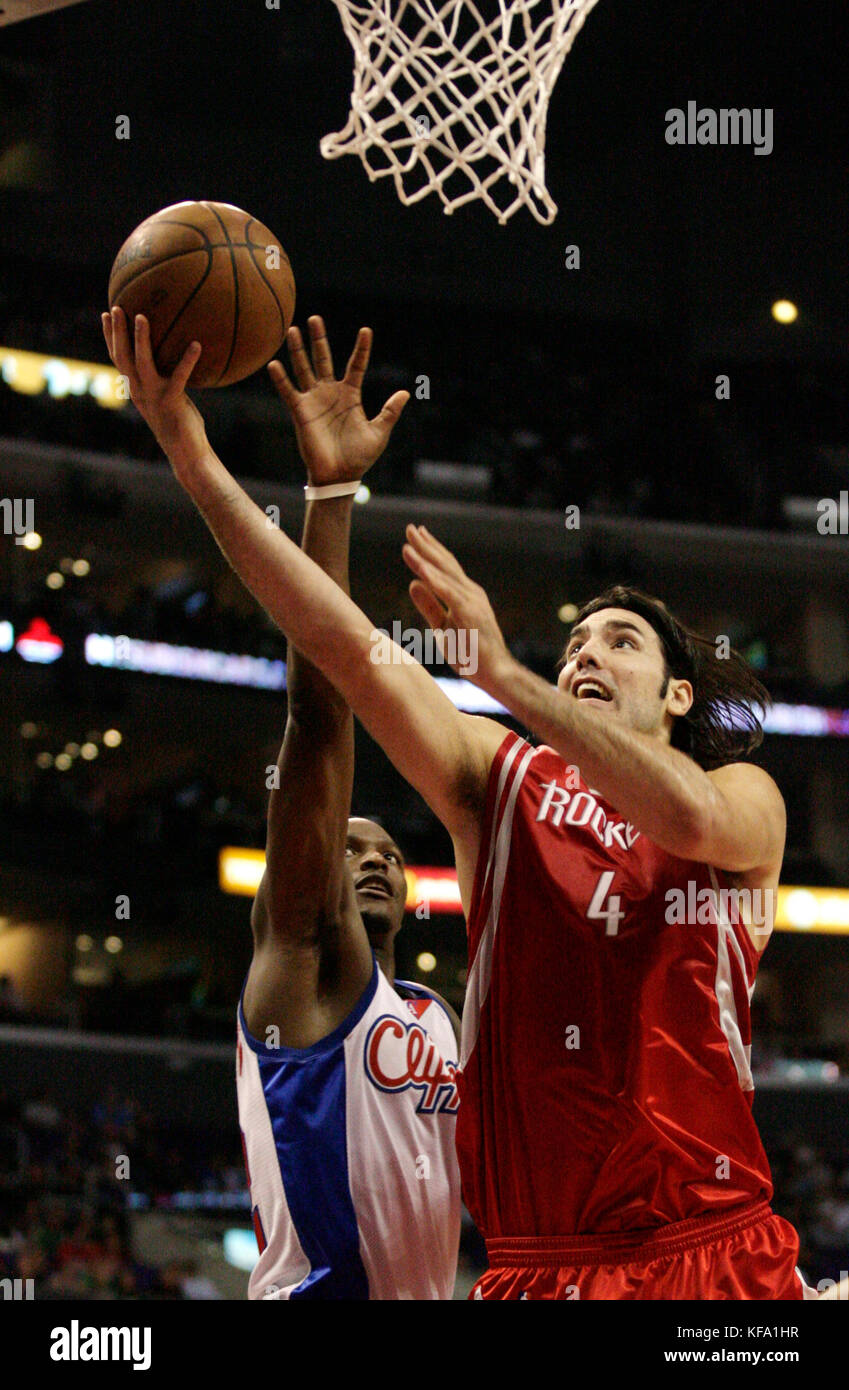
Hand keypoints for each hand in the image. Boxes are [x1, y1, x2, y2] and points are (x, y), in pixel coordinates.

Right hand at [101, 308, 208, 471]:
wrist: (187, 453)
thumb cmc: (182, 425)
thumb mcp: (170, 399)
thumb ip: (167, 380)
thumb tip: (180, 355)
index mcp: (136, 390)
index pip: (117, 359)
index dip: (110, 337)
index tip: (106, 314)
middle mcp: (139, 392)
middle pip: (121, 357)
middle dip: (116, 332)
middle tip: (115, 307)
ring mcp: (153, 396)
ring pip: (140, 363)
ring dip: (140, 339)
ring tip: (141, 316)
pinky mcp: (171, 401)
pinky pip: (179, 376)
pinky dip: (188, 360)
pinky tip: (197, 345)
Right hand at [268, 317, 408, 486]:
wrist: (340, 476)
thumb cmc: (360, 457)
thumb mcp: (379, 432)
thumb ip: (390, 412)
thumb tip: (406, 392)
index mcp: (351, 395)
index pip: (356, 365)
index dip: (361, 349)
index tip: (366, 330)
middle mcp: (330, 393)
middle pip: (323, 359)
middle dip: (318, 339)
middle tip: (314, 318)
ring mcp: (314, 401)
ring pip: (304, 369)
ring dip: (298, 350)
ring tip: (292, 329)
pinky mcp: (300, 412)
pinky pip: (289, 392)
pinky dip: (281, 379)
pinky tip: (273, 364)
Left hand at [402, 524, 510, 687]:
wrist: (495, 673)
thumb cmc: (471, 654)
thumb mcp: (442, 627)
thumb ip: (429, 605)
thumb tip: (412, 583)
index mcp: (465, 595)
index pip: (444, 568)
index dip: (429, 551)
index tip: (415, 537)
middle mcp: (470, 593)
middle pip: (445, 564)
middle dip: (426, 545)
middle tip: (410, 527)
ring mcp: (471, 601)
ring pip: (444, 573)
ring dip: (426, 556)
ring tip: (409, 541)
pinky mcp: (469, 612)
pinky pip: (447, 591)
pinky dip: (432, 577)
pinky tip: (419, 566)